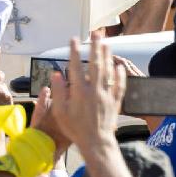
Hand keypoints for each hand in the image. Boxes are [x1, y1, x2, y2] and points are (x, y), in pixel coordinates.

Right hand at [50, 36, 126, 151]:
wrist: (96, 142)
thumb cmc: (76, 129)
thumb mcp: (61, 112)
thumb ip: (59, 92)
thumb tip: (56, 74)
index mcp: (79, 92)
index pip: (76, 67)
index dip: (74, 52)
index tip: (74, 40)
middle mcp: (94, 90)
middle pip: (95, 64)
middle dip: (95, 47)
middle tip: (96, 34)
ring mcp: (106, 95)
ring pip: (108, 71)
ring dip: (107, 56)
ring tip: (106, 44)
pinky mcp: (115, 101)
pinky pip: (119, 84)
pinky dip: (119, 74)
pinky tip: (119, 66)